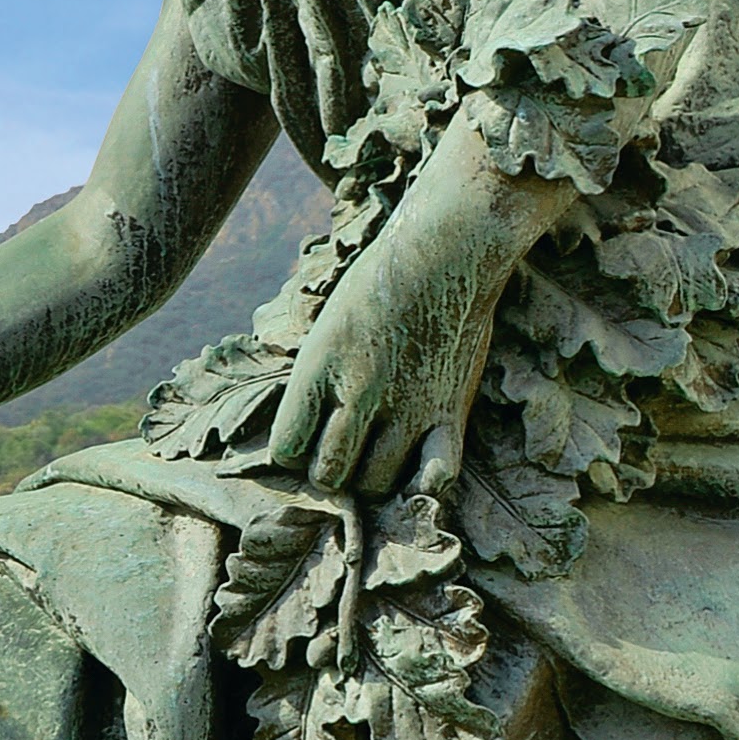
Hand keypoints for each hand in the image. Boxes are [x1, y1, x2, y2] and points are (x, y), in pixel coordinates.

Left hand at [265, 165, 540, 496]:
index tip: (302, 442)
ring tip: (371, 460)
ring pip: (376, 482)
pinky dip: (424, 486)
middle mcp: (359, 392)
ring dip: (369, 481)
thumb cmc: (377, 285)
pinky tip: (417, 478)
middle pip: (329, 474)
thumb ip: (316, 381)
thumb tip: (304, 437)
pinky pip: (438, 474)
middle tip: (338, 457)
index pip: (286, 448)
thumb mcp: (326, 328)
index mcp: (318, 369)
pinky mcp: (452, 409)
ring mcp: (408, 404)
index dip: (290, 453)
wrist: (445, 253)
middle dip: (327, 473)